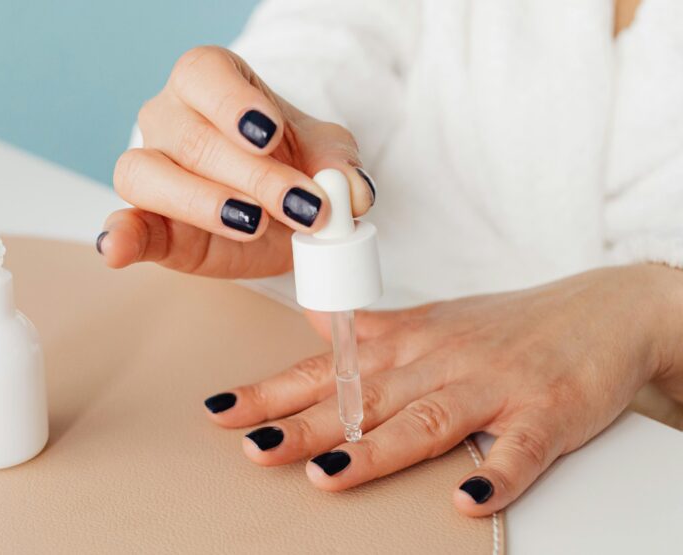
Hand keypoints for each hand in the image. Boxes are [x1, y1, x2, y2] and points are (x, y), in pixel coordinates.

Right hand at [99, 46, 374, 278]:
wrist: (281, 212)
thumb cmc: (293, 165)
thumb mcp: (327, 157)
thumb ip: (340, 167)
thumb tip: (353, 191)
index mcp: (210, 81)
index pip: (204, 74)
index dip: (233, 103)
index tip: (269, 135)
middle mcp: (169, 117)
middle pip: (192, 137)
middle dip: (252, 175)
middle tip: (302, 205)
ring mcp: (149, 168)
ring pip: (147, 174)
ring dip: (201, 203)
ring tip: (251, 224)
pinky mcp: (146, 223)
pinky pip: (123, 224)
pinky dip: (119, 236)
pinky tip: (116, 248)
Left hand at [202, 264, 682, 515]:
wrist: (604, 309)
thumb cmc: (508, 324)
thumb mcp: (432, 319)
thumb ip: (372, 329)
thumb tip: (316, 319)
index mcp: (406, 344)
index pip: (326, 371)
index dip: (272, 392)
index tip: (223, 412)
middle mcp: (439, 362)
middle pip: (363, 399)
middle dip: (304, 425)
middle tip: (255, 447)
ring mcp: (492, 386)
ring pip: (427, 419)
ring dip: (377, 449)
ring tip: (329, 474)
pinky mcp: (546, 411)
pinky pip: (518, 449)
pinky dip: (496, 475)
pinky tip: (467, 500)